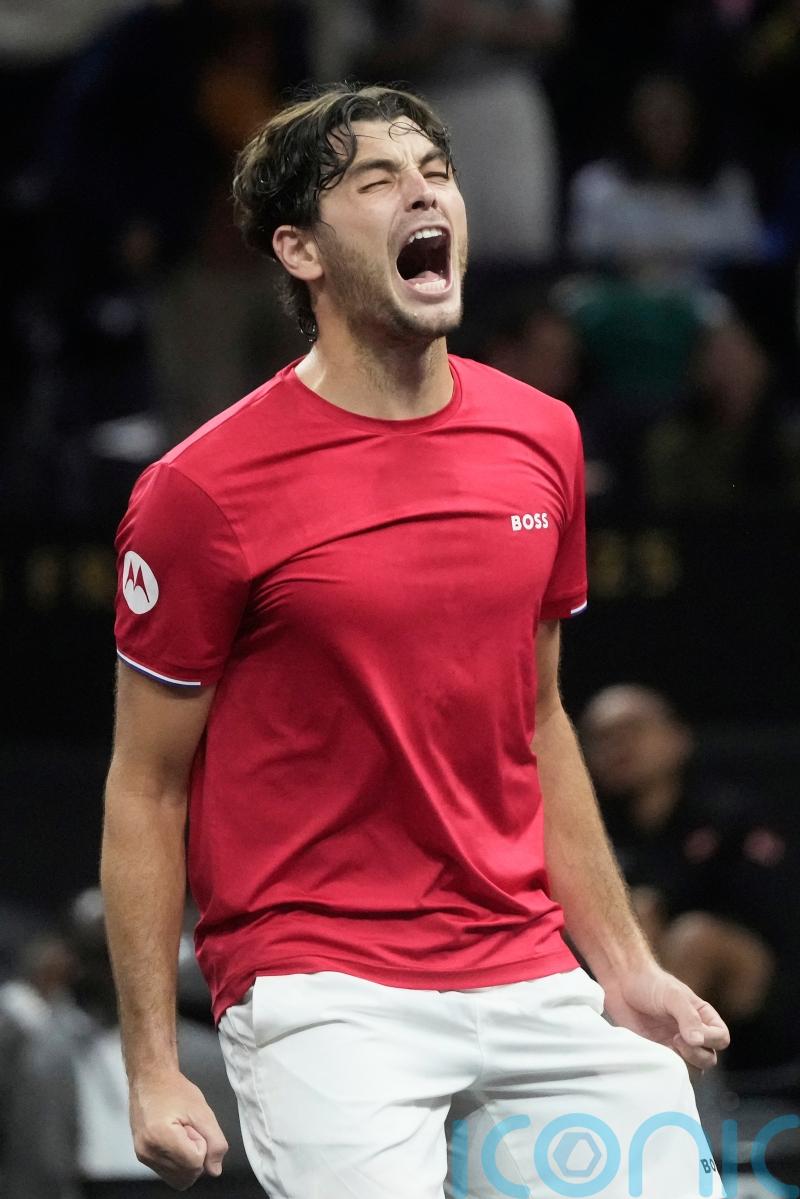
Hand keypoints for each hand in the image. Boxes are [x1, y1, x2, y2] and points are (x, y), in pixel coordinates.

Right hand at [130, 1070, 227, 1189]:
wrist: (150, 1079)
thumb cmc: (173, 1089)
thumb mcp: (202, 1111)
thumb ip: (215, 1141)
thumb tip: (215, 1170)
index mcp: (161, 1137)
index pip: (195, 1163)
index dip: (202, 1145)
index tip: (193, 1127)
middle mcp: (148, 1151)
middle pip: (187, 1175)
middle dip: (195, 1155)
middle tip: (188, 1129)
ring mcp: (143, 1156)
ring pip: (178, 1179)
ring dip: (187, 1160)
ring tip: (181, 1133)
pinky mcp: (143, 1156)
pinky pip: (169, 1173)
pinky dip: (178, 1162)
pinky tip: (175, 1139)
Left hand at [600, 963, 729, 1069]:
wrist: (621, 983)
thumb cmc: (650, 983)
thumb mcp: (672, 995)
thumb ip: (688, 1017)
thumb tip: (698, 1041)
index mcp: (703, 1017)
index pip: (721, 1038)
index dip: (711, 1040)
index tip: (690, 1033)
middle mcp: (693, 1033)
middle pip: (709, 1058)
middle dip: (696, 1054)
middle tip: (675, 1039)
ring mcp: (676, 1045)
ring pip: (693, 1069)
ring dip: (684, 1064)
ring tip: (666, 1047)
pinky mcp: (659, 1052)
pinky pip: (671, 1070)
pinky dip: (668, 1068)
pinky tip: (656, 1053)